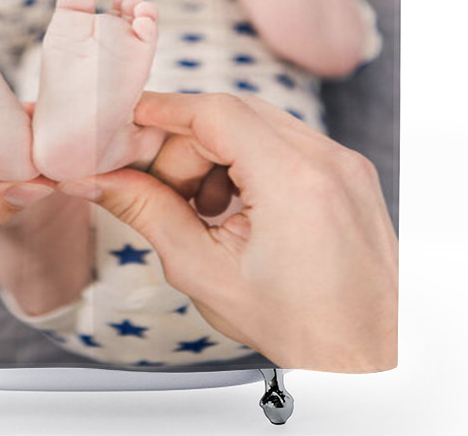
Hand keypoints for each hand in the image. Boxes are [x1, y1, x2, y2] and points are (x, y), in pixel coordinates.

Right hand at [58, 92, 398, 371]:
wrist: (364, 357)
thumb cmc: (297, 327)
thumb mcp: (205, 272)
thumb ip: (148, 213)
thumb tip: (103, 179)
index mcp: (294, 180)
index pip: (216, 112)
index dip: (165, 110)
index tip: (131, 121)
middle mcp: (327, 159)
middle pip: (234, 116)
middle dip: (188, 147)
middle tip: (165, 191)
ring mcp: (344, 162)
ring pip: (259, 126)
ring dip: (219, 155)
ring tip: (207, 211)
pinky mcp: (350, 171)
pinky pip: (287, 142)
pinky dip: (251, 162)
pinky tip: (240, 209)